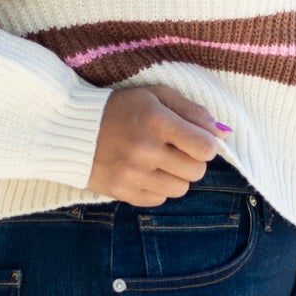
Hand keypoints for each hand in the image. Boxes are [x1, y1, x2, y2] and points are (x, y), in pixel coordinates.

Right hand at [88, 83, 229, 206]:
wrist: (73, 128)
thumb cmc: (121, 108)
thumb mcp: (156, 96)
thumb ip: (192, 111)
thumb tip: (223, 132)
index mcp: (156, 121)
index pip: (205, 148)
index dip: (206, 145)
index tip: (196, 140)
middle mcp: (145, 150)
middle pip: (196, 171)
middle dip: (191, 160)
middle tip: (175, 149)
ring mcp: (133, 174)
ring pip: (180, 189)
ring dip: (176, 176)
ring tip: (159, 161)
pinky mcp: (122, 192)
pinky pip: (159, 200)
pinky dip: (157, 188)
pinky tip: (144, 171)